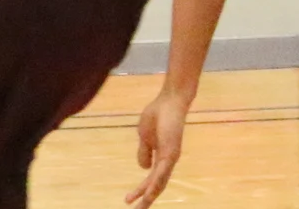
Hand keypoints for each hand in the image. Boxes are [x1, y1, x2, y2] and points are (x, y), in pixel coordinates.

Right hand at [128, 89, 188, 206]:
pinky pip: (162, 173)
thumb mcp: (144, 136)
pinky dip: (155, 185)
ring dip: (149, 197)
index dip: (139, 190)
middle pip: (155, 185)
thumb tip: (143, 168)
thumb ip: (144, 152)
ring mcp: (170, 158)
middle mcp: (167, 161)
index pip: (149, 179)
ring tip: (141, 208)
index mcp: (160, 157)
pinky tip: (149, 194)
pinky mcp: (171, 153)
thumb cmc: (159, 114)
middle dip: (145, 200)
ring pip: (159, 183)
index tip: (127, 201)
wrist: (170, 101)